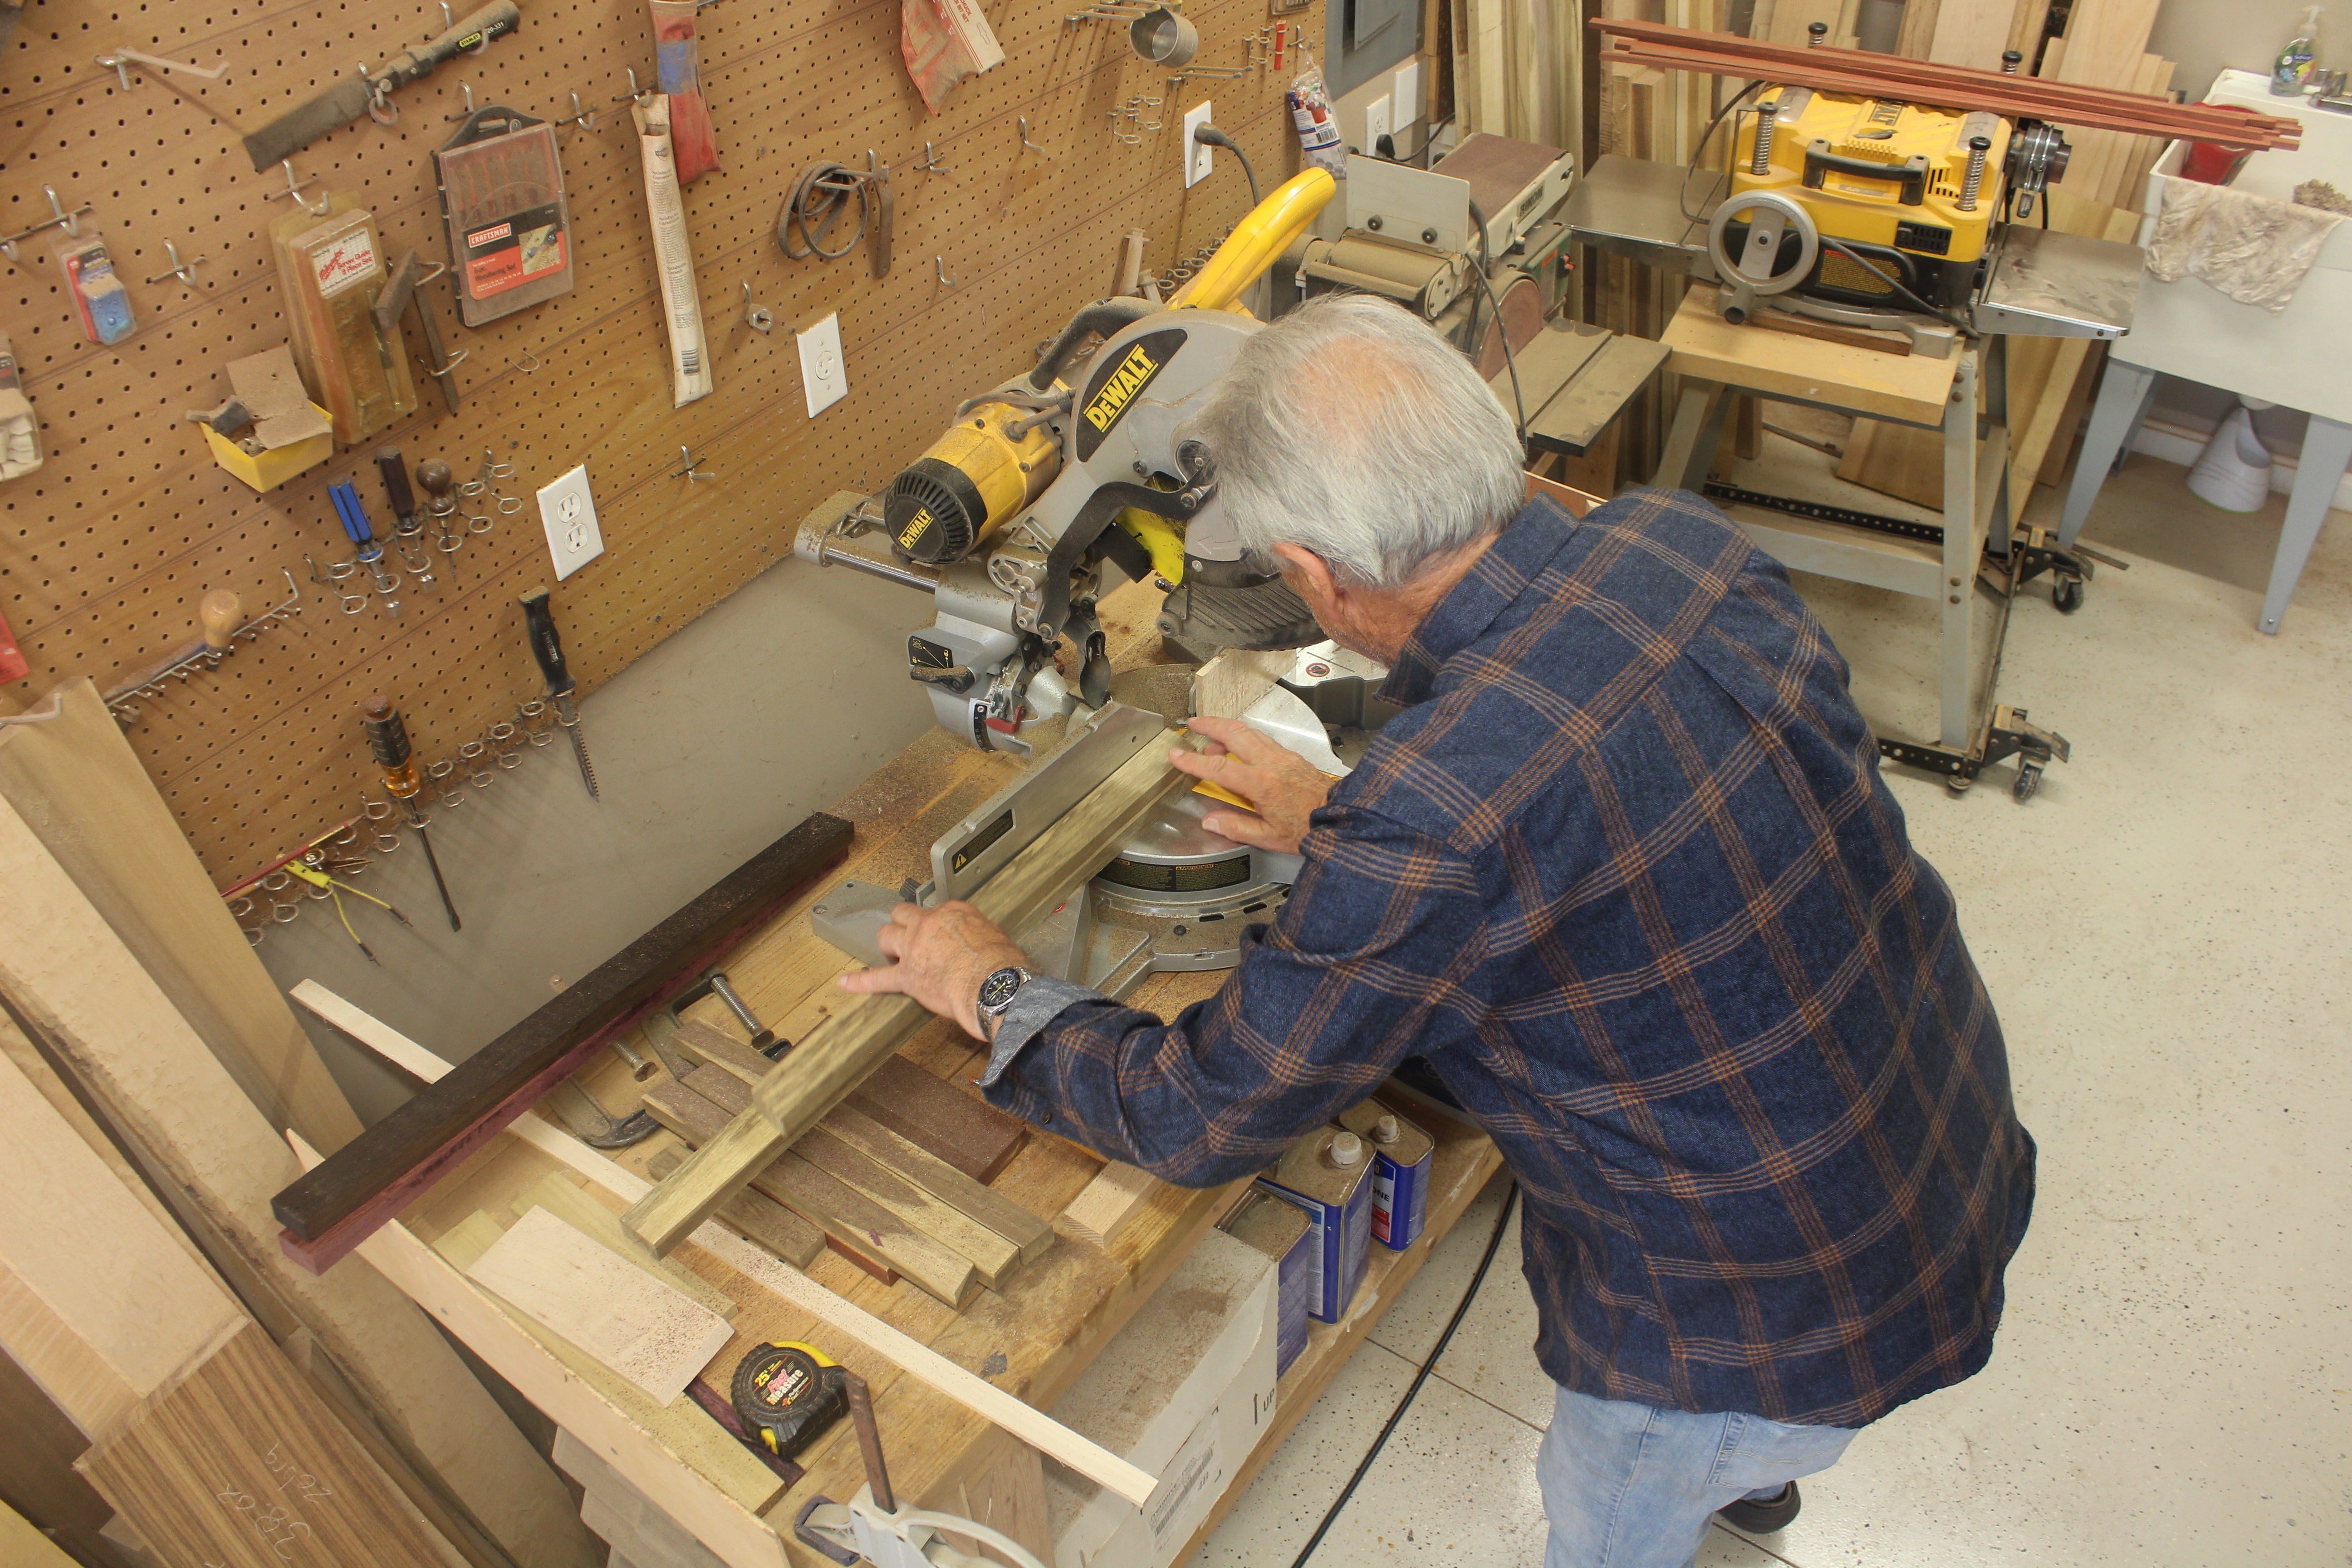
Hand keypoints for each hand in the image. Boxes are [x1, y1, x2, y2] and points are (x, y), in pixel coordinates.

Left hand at [837, 901, 1030, 1039]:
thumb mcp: (997, 937)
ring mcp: (914, 948)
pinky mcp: (907, 976)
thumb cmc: (1004, 966)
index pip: (935, 911)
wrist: (996, 986)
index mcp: (954, 912)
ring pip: (886, 936)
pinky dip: (860, 981)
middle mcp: (929, 924)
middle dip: (903, 925)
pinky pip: (877, 978)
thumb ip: (980, 936)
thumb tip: (981, 948)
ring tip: (890, 955)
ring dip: (887, 945)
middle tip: (908, 938)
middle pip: (904, 915)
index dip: (935, 925)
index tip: (939, 935)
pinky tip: (846, 982)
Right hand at [1168, 715, 1334, 855]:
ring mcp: (1284, 756)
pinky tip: (1241, 747)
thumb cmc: (1310, 829)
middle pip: (1235, 733)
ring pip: (1251, 732)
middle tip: (1194, 724)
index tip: (1177, 754)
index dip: (1193, 761)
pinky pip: (1264, 740)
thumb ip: (1237, 827)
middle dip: (1211, 724)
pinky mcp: (1293, 757)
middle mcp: (1272, 764)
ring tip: (1213, 738)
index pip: (1219, 768)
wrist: (1342, 819)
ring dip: (1228, 729)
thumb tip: (1211, 821)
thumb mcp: (1270, 837)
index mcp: (1262, 784)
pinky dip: (1247, 737)